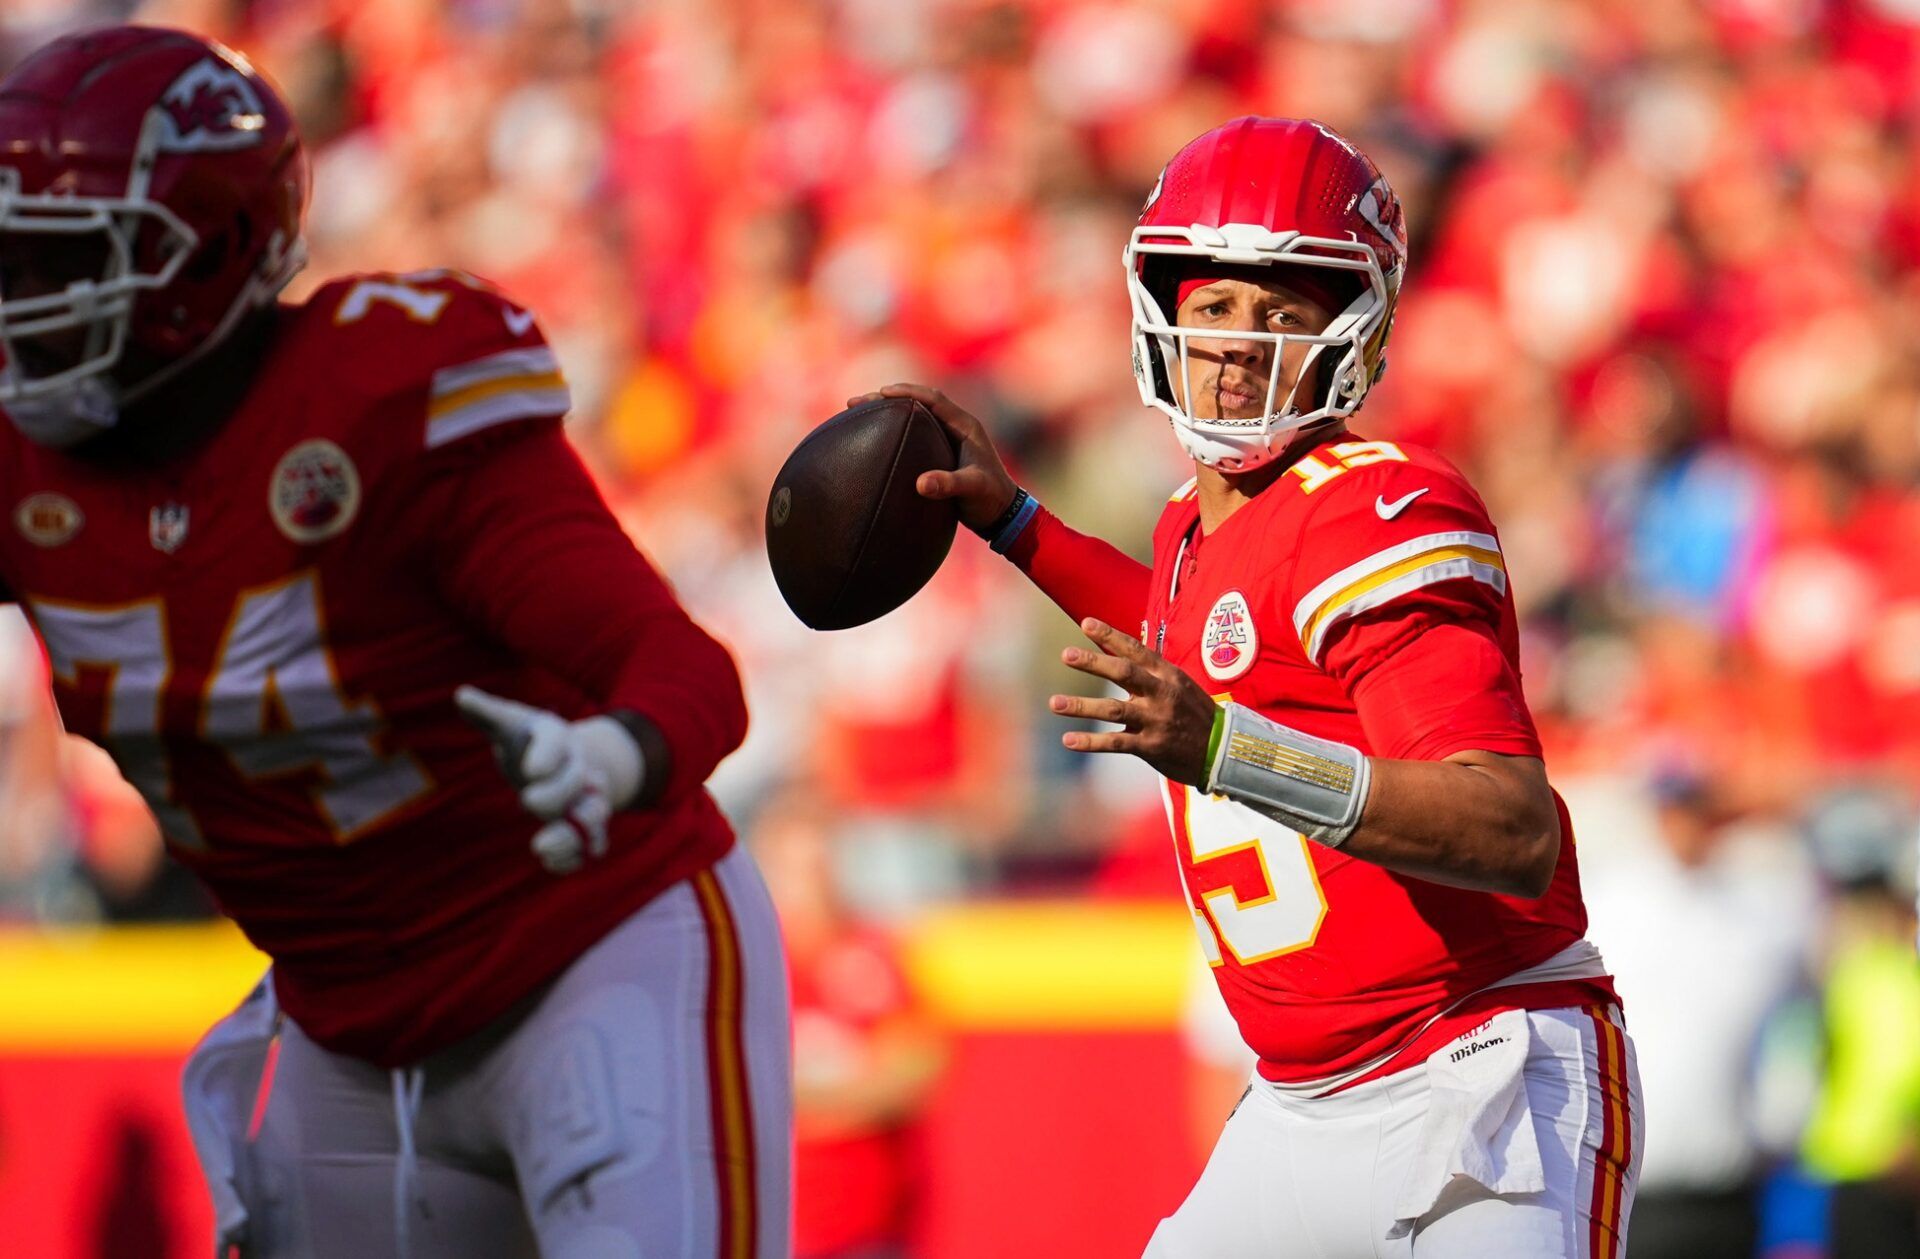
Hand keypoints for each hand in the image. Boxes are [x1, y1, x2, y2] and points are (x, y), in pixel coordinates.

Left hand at [454, 686, 642, 873]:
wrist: (570, 760)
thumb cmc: (533, 740)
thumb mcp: (511, 722)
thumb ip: (488, 712)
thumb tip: (461, 695)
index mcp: (558, 738)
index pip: (556, 742)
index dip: (548, 755)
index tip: (530, 770)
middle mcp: (579, 769)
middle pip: (577, 781)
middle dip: (556, 793)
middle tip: (527, 800)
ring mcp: (587, 800)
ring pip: (592, 819)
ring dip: (570, 835)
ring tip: (540, 847)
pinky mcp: (587, 829)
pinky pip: (590, 846)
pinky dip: (574, 857)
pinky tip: (550, 862)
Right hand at [847, 383, 1018, 531]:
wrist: (1002, 513)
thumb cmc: (990, 500)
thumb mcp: (972, 490)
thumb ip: (949, 485)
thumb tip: (920, 484)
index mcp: (965, 426)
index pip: (933, 399)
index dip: (907, 392)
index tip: (882, 393)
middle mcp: (956, 426)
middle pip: (918, 402)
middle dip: (887, 399)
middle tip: (856, 403)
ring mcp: (948, 438)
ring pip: (913, 417)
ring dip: (887, 413)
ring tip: (857, 414)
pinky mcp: (940, 452)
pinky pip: (913, 434)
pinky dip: (893, 431)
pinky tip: (874, 439)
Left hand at [1049, 618, 1217, 786]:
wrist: (1223, 750)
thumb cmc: (1194, 713)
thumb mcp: (1180, 684)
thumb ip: (1150, 671)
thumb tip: (1116, 649)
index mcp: (1168, 675)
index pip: (1136, 649)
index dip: (1110, 636)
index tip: (1086, 623)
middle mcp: (1161, 694)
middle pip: (1124, 673)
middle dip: (1094, 663)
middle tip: (1066, 655)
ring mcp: (1156, 720)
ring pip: (1114, 709)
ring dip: (1082, 706)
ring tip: (1054, 703)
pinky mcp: (1151, 747)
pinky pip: (1116, 743)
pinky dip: (1091, 742)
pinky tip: (1068, 739)